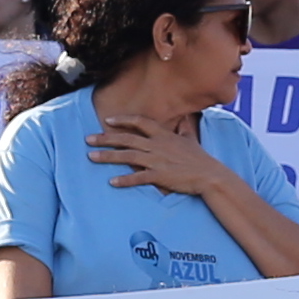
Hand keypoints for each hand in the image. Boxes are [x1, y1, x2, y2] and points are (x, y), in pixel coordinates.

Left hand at [86, 110, 218, 202]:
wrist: (209, 175)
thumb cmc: (200, 158)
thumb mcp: (191, 139)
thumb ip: (184, 127)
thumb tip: (184, 117)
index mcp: (163, 135)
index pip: (139, 122)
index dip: (123, 120)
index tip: (107, 121)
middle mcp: (157, 145)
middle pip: (126, 139)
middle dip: (105, 138)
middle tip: (89, 139)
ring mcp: (157, 161)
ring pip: (127, 156)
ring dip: (108, 156)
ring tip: (91, 157)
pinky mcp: (159, 176)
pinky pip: (138, 177)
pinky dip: (125, 180)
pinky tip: (112, 182)